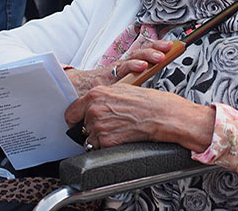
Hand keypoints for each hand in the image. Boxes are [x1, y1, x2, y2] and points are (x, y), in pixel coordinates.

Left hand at [64, 84, 214, 151]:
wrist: (166, 116)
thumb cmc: (151, 102)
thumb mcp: (125, 88)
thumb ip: (105, 93)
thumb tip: (95, 93)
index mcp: (96, 94)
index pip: (71, 111)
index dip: (75, 119)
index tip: (78, 123)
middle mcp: (94, 110)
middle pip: (82, 126)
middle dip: (93, 128)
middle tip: (112, 125)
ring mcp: (99, 126)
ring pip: (90, 139)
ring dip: (101, 138)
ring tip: (120, 131)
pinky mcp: (107, 141)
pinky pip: (99, 149)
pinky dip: (108, 146)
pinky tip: (122, 138)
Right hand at [66, 40, 172, 95]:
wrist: (71, 92)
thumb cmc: (98, 92)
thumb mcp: (120, 91)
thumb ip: (134, 90)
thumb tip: (157, 96)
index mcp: (127, 69)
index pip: (143, 57)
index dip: (157, 50)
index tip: (172, 46)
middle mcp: (120, 68)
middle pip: (140, 55)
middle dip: (155, 49)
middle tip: (169, 48)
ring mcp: (113, 72)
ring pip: (132, 59)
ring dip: (148, 56)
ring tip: (160, 57)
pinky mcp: (105, 77)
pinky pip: (120, 71)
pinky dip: (132, 67)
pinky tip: (142, 67)